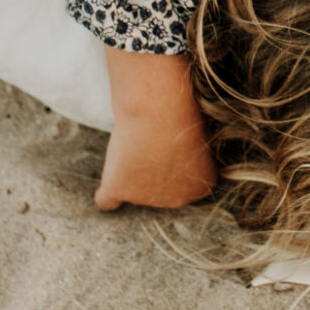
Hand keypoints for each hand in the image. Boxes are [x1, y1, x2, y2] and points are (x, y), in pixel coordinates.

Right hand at [96, 49, 216, 209]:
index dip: (175, 163)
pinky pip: (107, 200)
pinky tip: (106, 186)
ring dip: (132, 171)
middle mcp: (177, 200)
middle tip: (151, 139)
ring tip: (135, 139)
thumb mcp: (203, 134)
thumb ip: (192, 152)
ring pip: (134, 189)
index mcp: (203, 187)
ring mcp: (147, 199)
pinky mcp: (119, 190)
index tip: (171, 143)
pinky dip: (106, 194)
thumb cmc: (187, 111)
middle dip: (155, 171)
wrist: (160, 108)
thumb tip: (178, 149)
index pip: (184, 185)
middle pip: (159, 191)